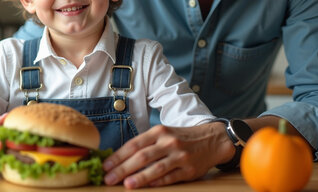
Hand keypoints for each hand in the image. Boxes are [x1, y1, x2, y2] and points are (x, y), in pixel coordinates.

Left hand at [103, 123, 233, 188]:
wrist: (212, 139)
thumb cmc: (181, 138)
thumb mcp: (163, 134)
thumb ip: (145, 144)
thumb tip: (120, 158)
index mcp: (158, 132)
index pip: (134, 144)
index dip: (118, 156)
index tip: (105, 166)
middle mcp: (168, 142)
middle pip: (142, 156)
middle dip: (123, 168)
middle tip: (109, 178)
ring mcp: (180, 156)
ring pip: (156, 167)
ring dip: (140, 177)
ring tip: (126, 185)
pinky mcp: (190, 169)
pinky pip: (171, 176)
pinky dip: (159, 181)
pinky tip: (148, 186)